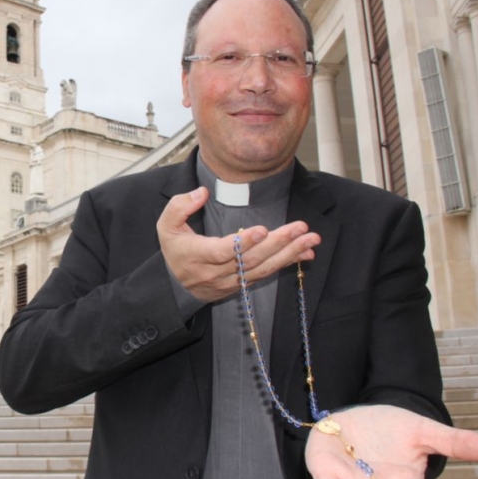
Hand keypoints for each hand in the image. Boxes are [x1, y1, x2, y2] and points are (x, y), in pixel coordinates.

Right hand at [157, 186, 320, 302]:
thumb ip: (180, 206)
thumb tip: (203, 192)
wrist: (176, 286)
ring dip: (290, 254)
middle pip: (250, 259)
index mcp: (197, 256)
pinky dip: (287, 263)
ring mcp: (231, 281)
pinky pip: (267, 274)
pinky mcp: (242, 284)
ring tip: (311, 239)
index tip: (262, 230)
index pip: (223, 251)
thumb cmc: (175, 249)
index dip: (243, 242)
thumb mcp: (166, 225)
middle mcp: (216, 272)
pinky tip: (306, 253)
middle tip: (300, 228)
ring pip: (263, 268)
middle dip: (278, 243)